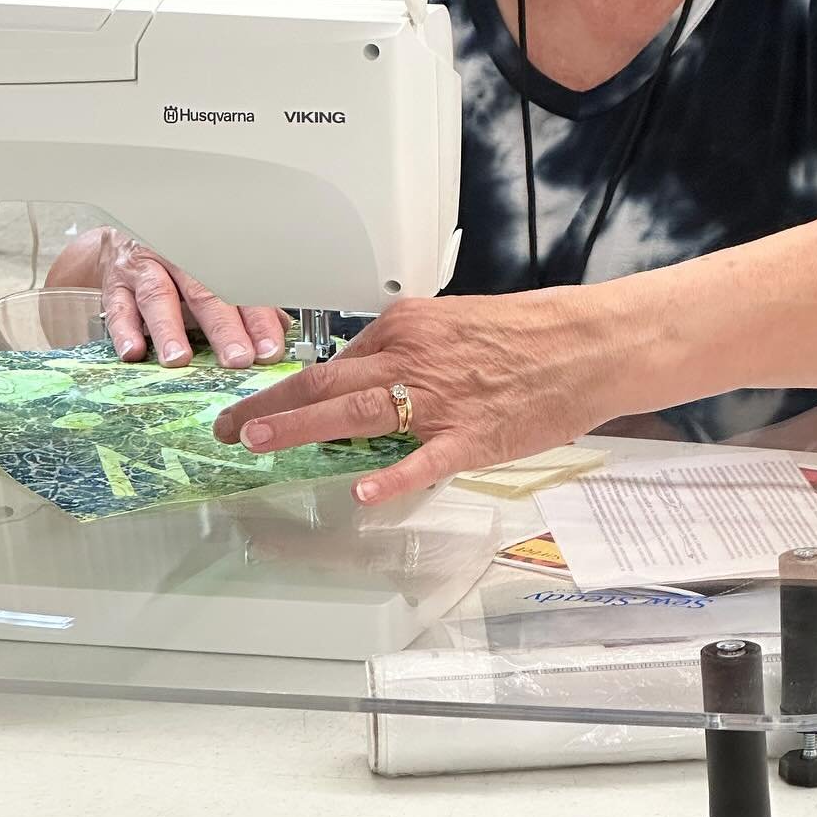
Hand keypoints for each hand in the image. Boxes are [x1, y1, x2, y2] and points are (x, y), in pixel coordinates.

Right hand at [96, 230, 288, 369]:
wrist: (121, 243)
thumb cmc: (176, 265)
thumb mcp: (212, 276)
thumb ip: (245, 302)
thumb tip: (281, 329)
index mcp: (211, 260)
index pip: (241, 291)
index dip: (258, 322)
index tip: (269, 351)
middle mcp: (180, 262)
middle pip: (205, 294)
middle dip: (223, 330)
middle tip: (237, 358)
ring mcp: (145, 272)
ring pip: (159, 298)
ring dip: (170, 330)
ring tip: (180, 359)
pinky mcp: (115, 286)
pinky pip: (118, 307)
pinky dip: (124, 330)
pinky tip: (134, 352)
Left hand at [212, 287, 622, 504]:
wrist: (590, 343)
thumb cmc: (532, 333)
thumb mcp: (458, 324)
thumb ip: (412, 352)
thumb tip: (372, 377)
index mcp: (407, 327)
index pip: (337, 360)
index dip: (293, 386)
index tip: (261, 402)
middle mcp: (412, 357)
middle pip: (324, 382)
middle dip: (268, 405)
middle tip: (226, 426)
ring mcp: (439, 399)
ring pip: (354, 411)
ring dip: (298, 426)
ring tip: (254, 442)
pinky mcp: (471, 436)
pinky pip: (423, 461)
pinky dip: (391, 477)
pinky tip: (361, 492)